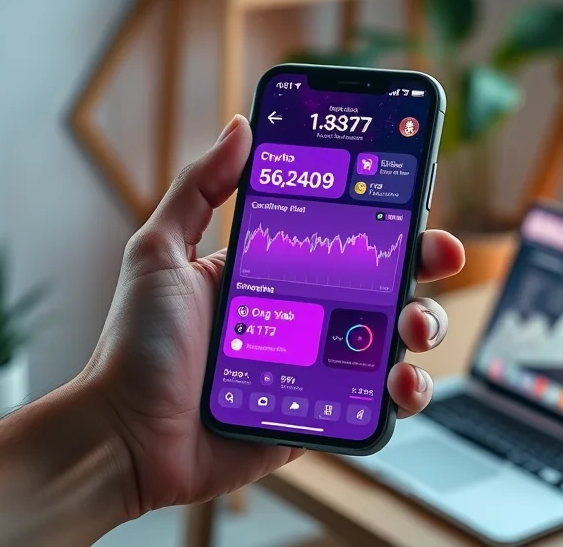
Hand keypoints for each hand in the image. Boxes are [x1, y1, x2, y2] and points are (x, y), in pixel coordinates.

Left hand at [78, 115, 464, 516]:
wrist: (124, 436)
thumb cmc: (135, 345)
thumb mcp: (160, 252)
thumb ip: (198, 188)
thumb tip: (241, 126)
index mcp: (274, 270)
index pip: (343, 232)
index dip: (386, 213)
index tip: (414, 195)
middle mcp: (305, 314)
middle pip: (386, 280)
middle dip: (426, 262)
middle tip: (438, 254)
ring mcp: (318, 365)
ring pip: (396, 338)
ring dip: (426, 323)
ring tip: (415, 325)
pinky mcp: (324, 415)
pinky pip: (381, 402)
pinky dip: (408, 392)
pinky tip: (400, 383)